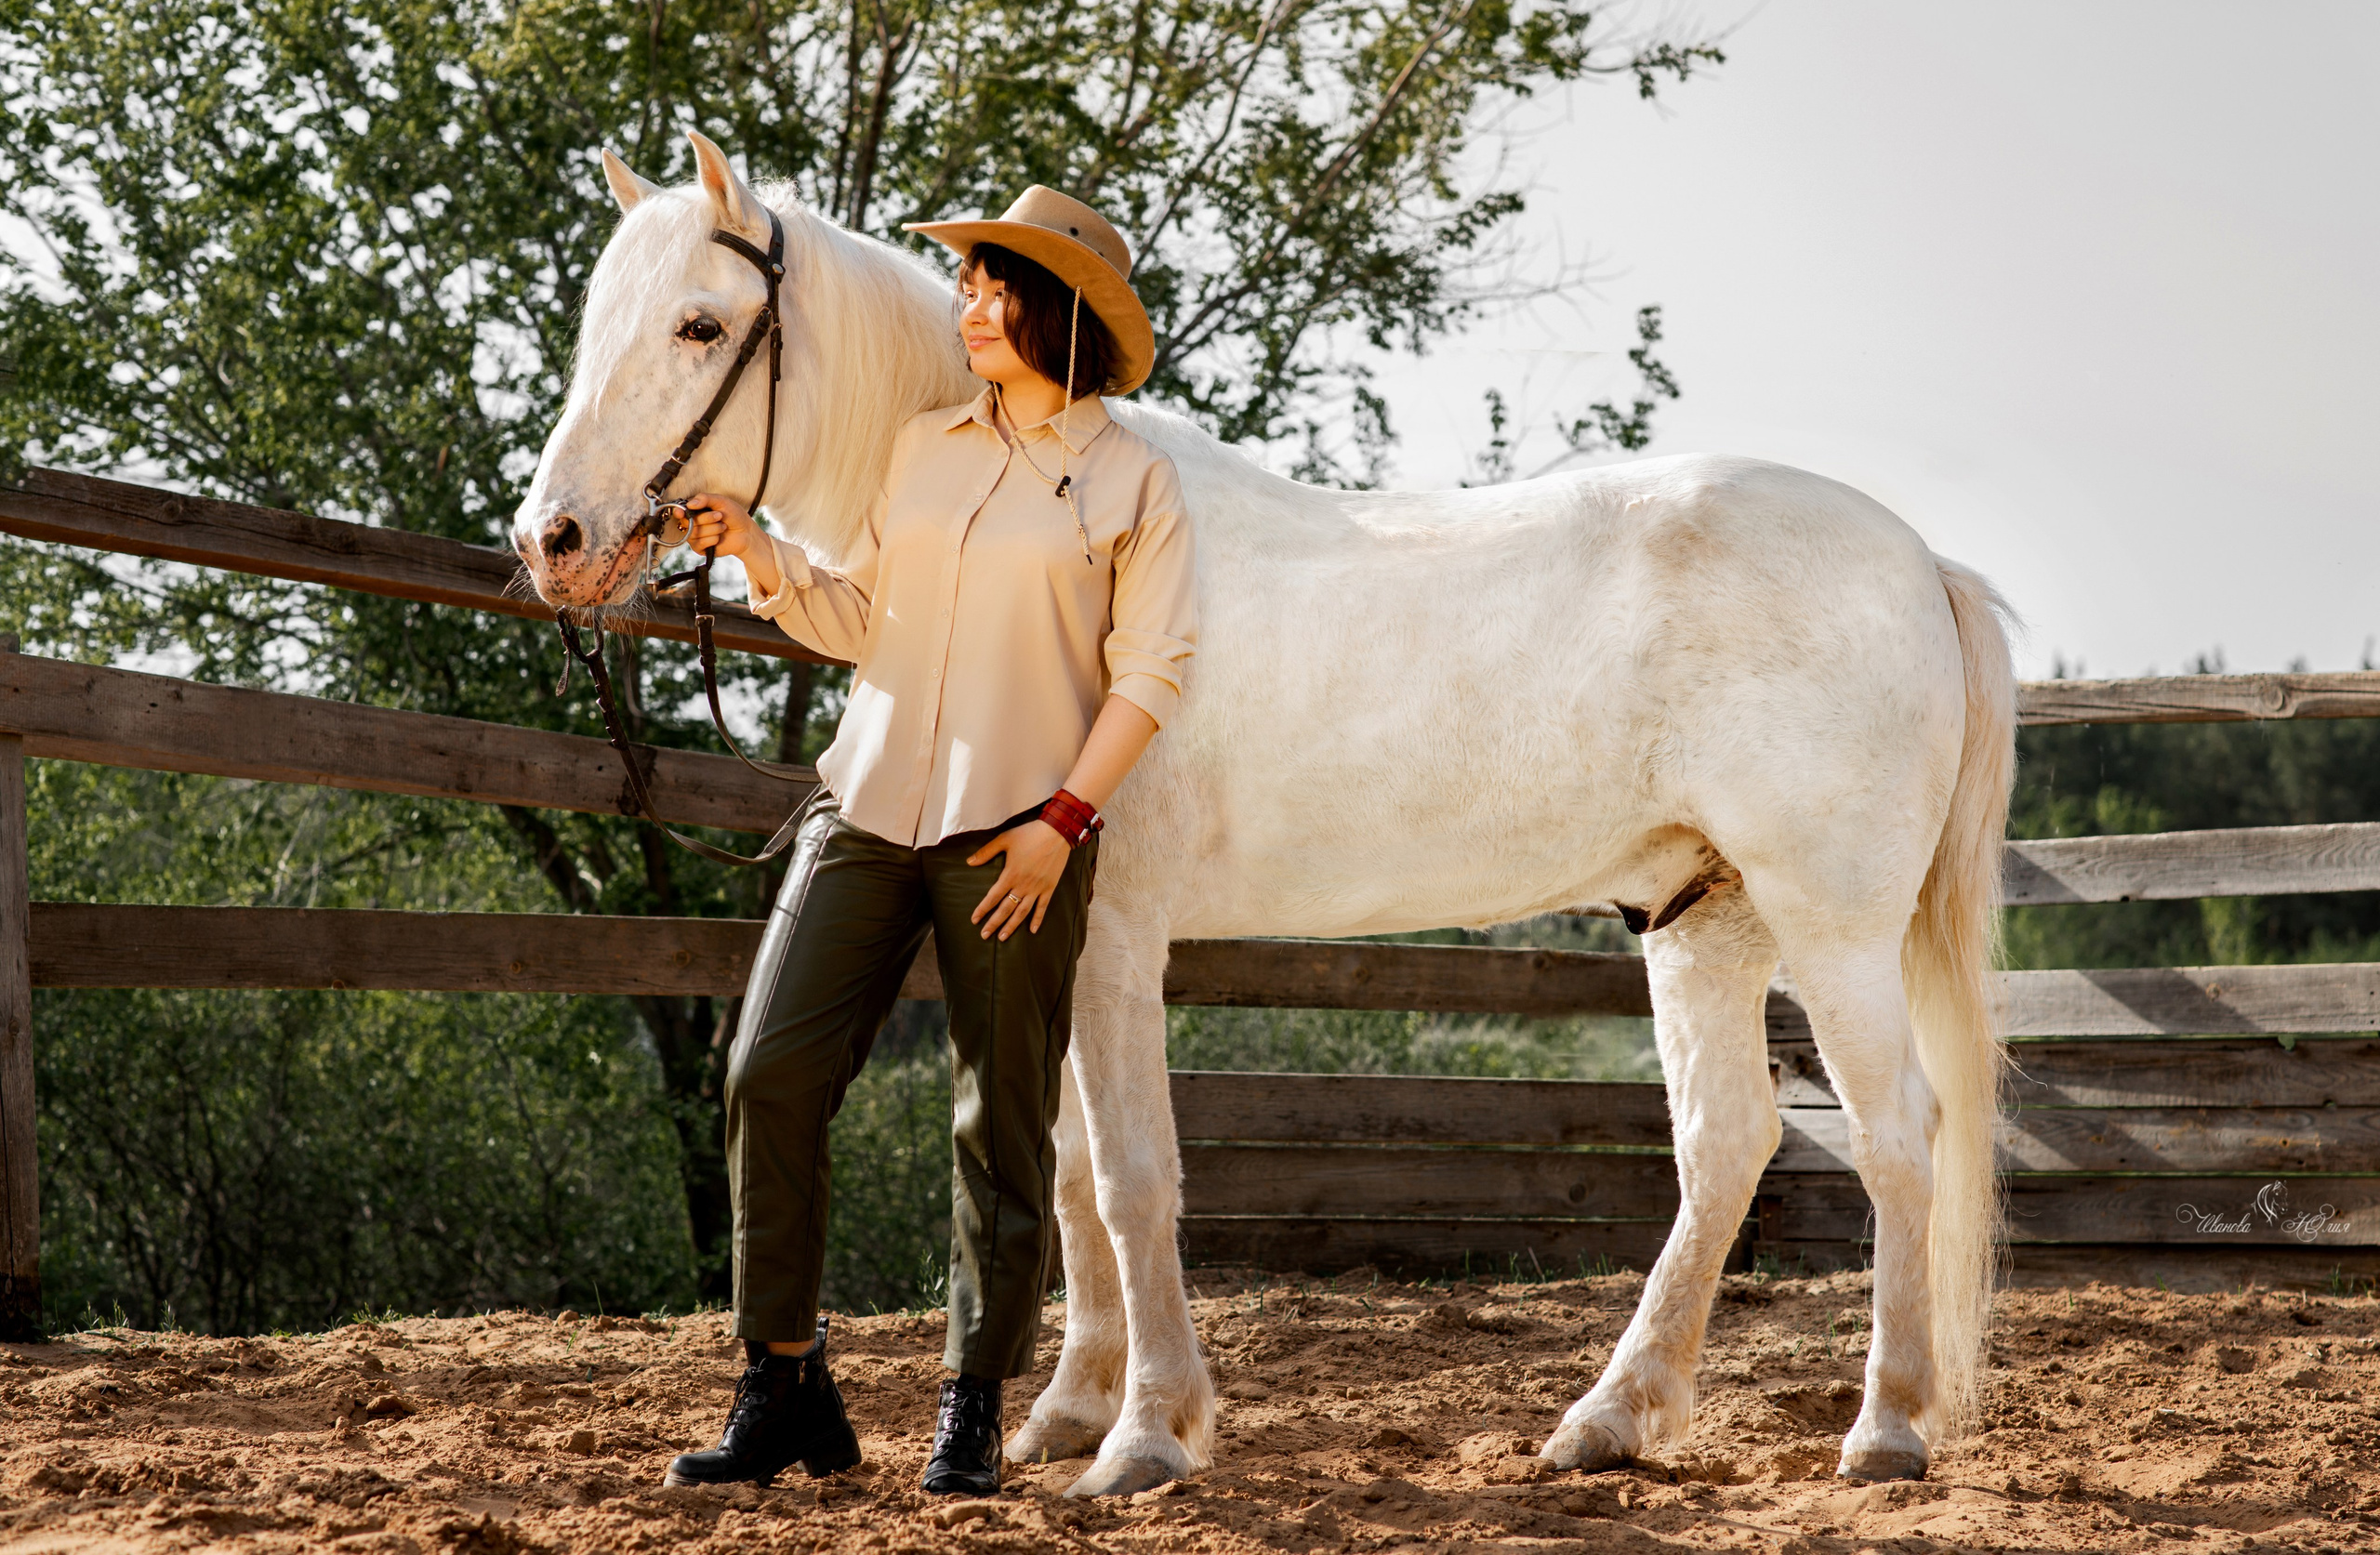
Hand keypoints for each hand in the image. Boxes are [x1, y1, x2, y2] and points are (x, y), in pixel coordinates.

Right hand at [682, 493, 760, 560]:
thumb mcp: (721, 501)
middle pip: (688, 522)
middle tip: (719, 516)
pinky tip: (719, 538)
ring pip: (694, 533)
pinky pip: (699, 544)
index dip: (679, 512)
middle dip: (706, 518)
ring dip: (713, 529)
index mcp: (695, 510)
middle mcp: (692, 523)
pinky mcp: (700, 548)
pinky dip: (712, 539)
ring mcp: (695, 536)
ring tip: (723, 527)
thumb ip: (705, 499)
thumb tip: (690, 504)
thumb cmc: (734, 515)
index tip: (681, 513)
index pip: (680, 511)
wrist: (746, 532)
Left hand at [967, 820, 1068, 939]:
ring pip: (1022, 912)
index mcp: (1010, 874)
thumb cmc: (1029, 834)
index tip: (974, 920)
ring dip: (1012, 926)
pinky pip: (1043, 907)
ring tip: (1003, 937)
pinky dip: (1037, 919)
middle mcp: (1023, 885)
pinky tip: (1032, 930)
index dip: (982, 909)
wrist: (1057, 832)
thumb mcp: (1004, 839)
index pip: (993, 897)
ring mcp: (1037, 888)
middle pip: (1005, 909)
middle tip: (984, 935)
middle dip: (994, 923)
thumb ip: (986, 852)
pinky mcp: (1049, 887)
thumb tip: (969, 862)